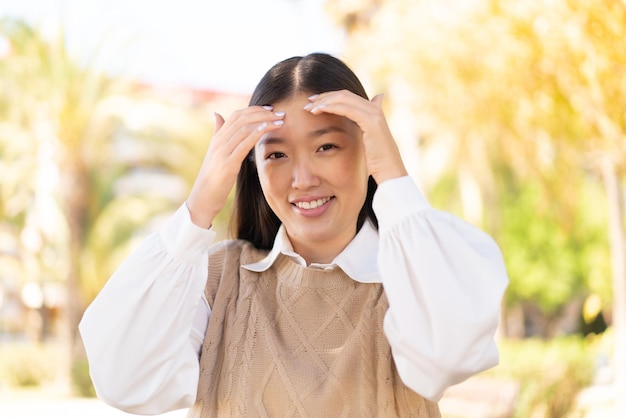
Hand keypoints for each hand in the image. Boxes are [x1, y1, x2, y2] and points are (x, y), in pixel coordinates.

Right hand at [186, 106, 284, 227]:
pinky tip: (266, 130)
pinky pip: (243, 144)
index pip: (237, 115)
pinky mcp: (228, 164)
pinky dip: (256, 134)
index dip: (255, 109)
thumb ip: (218, 133)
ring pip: (244, 128)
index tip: (271, 109)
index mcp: (217, 138)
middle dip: (263, 113)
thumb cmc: (212, 178)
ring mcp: (222, 152)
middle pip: (242, 118)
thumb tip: (217, 114)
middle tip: (280, 113)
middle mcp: (219, 142)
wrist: (203, 198)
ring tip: (280, 121)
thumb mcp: (214, 153)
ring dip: (264, 122)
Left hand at [305, 91, 407, 183]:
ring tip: (309, 108)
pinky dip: (330, 107)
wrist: (390, 172)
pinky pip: (346, 108)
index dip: (331, 97)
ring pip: (343, 99)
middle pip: (344, 95)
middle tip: (309, 102)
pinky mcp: (370, 121)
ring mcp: (374, 113)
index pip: (349, 98)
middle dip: (325, 97)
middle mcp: (374, 109)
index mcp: (373, 112)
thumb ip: (361, 133)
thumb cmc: (377, 163)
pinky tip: (318, 110)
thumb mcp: (367, 145)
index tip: (315, 103)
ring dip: (324, 101)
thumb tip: (357, 132)